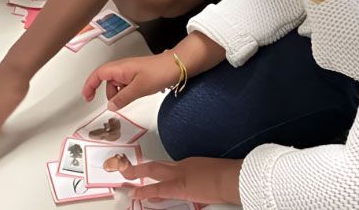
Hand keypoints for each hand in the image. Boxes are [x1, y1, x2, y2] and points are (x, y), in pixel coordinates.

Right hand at [82, 53, 177, 110]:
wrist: (177, 66)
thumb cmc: (158, 73)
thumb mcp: (139, 88)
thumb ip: (122, 98)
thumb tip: (110, 106)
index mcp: (119, 68)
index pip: (98, 74)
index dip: (90, 85)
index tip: (87, 97)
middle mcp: (123, 68)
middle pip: (106, 80)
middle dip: (108, 93)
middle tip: (114, 105)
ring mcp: (130, 71)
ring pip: (117, 83)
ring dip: (118, 93)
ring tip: (129, 99)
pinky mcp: (138, 74)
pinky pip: (126, 84)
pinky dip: (126, 91)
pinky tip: (135, 95)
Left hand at [121, 157, 242, 204]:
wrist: (232, 178)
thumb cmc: (229, 175)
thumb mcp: (215, 174)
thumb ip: (204, 181)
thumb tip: (203, 190)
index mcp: (191, 164)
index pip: (169, 168)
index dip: (157, 171)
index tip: (148, 172)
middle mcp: (183, 167)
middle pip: (157, 167)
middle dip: (141, 169)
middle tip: (126, 169)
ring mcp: (180, 176)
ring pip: (154, 172)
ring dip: (139, 175)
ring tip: (126, 176)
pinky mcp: (181, 188)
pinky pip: (159, 189)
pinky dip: (146, 191)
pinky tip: (135, 193)